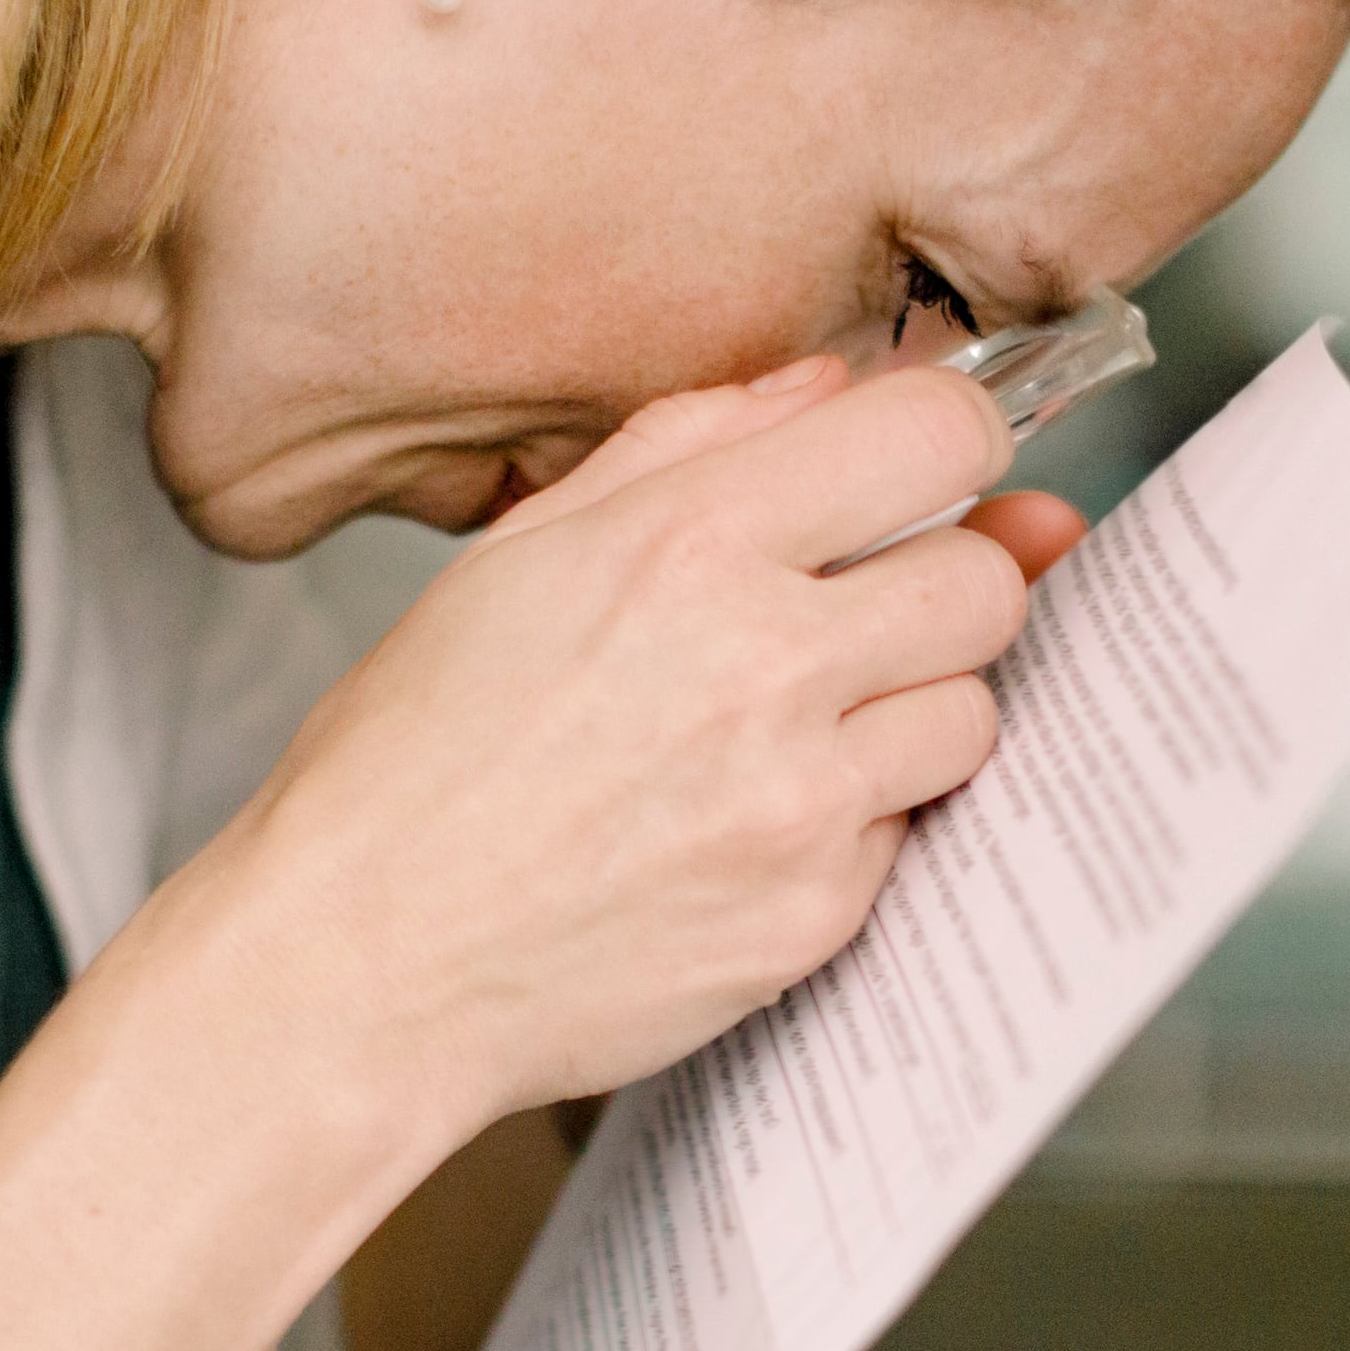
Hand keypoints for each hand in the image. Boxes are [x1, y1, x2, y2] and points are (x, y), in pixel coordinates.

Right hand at [167, 353, 1042, 1143]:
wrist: (362, 963)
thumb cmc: (409, 766)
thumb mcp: (519, 556)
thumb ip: (686, 447)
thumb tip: (825, 386)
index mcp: (685, 545)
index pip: (936, 435)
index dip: (955, 438)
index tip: (937, 465)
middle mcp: (762, 662)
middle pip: (986, 581)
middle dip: (947, 581)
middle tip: (863, 612)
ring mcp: (799, 800)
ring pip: (971, 713)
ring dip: (910, 709)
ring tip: (792, 730)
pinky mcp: (814, 914)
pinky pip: (906, 835)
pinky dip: (851, 823)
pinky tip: (745, 825)